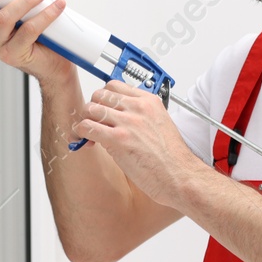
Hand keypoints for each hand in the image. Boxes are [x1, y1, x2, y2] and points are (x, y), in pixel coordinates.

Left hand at [73, 79, 202, 206]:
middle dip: (93, 108)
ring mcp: (128, 123)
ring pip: (90, 108)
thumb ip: (140, 116)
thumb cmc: (172, 158)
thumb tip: (120, 118)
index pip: (115, 85)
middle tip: (94, 121)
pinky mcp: (118, 140)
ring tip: (90, 133)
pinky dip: (81, 133)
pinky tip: (87, 141)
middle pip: (100, 94)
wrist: (180, 176)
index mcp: (149, 102)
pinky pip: (87, 127)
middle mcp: (137, 108)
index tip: (103, 108)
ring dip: (86, 120)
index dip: (104, 97)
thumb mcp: (160, 124)